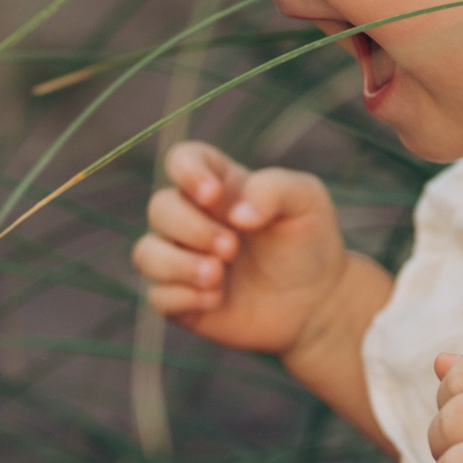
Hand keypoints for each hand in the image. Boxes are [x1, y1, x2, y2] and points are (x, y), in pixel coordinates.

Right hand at [134, 144, 348, 363]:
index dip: (187, 172)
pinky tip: (215, 299)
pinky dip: (181, 296)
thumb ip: (273, 189)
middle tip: (231, 248)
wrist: (316, 302)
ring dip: (177, 264)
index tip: (213, 195)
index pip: (181, 160)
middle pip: (160, 208)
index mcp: (218, 185)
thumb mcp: (306, 201)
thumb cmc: (308, 242)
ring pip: (146, 253)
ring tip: (217, 276)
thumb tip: (235, 214)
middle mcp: (192, 218)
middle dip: (192, 228)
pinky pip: (156, 295)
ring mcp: (181, 259)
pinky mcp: (180, 299)